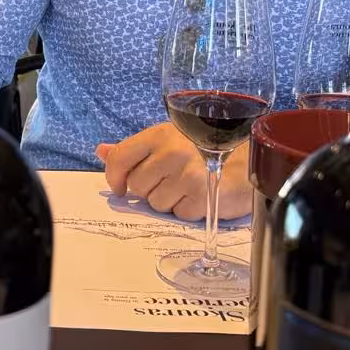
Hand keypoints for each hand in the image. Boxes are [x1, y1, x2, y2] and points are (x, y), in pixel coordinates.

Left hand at [96, 122, 251, 220]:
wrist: (248, 160)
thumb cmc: (206, 148)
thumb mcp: (169, 139)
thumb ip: (134, 148)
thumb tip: (101, 151)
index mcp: (160, 135)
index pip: (119, 159)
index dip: (114, 177)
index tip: (119, 187)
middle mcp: (172, 154)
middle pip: (137, 186)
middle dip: (149, 188)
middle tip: (170, 179)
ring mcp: (187, 178)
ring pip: (155, 203)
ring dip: (168, 199)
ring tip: (187, 185)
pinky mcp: (202, 199)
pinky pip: (177, 214)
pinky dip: (186, 209)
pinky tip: (200, 194)